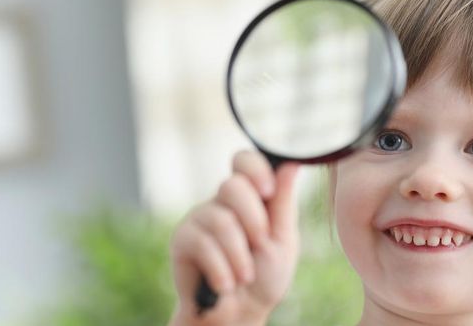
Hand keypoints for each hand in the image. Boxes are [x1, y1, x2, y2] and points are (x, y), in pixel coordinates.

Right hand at [169, 150, 301, 325]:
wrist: (238, 315)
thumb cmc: (263, 278)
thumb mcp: (282, 240)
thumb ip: (283, 202)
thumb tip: (291, 163)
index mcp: (248, 197)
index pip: (244, 161)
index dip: (254, 168)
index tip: (268, 191)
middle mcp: (220, 203)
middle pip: (232, 185)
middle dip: (253, 220)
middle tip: (259, 244)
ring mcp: (199, 219)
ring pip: (220, 219)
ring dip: (239, 256)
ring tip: (244, 277)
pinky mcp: (181, 240)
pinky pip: (202, 243)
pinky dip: (221, 269)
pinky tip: (225, 285)